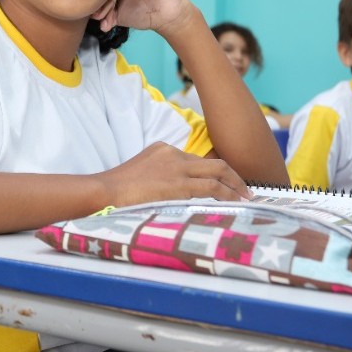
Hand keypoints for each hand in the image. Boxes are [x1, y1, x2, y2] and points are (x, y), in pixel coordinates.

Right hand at [95, 142, 251, 205]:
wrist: (103, 191)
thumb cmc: (115, 191)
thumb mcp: (139, 176)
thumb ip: (158, 179)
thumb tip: (172, 196)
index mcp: (163, 150)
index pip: (196, 162)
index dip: (213, 174)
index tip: (224, 184)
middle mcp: (173, 154)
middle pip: (213, 163)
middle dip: (233, 176)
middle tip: (246, 190)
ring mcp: (177, 167)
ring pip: (217, 172)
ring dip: (236, 186)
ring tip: (247, 198)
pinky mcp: (178, 184)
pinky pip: (211, 187)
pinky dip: (227, 194)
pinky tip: (235, 202)